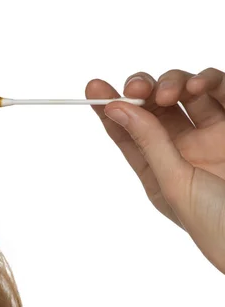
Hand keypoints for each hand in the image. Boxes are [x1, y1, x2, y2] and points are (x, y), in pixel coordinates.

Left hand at [85, 68, 224, 274]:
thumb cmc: (217, 226)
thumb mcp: (174, 184)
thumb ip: (149, 142)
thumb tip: (116, 108)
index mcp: (159, 169)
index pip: (127, 132)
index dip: (109, 107)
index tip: (93, 85)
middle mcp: (184, 149)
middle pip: (154, 106)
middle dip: (141, 90)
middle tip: (136, 88)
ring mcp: (214, 135)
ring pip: (186, 92)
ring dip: (172, 82)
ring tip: (170, 93)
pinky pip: (223, 92)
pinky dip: (209, 80)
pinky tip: (199, 85)